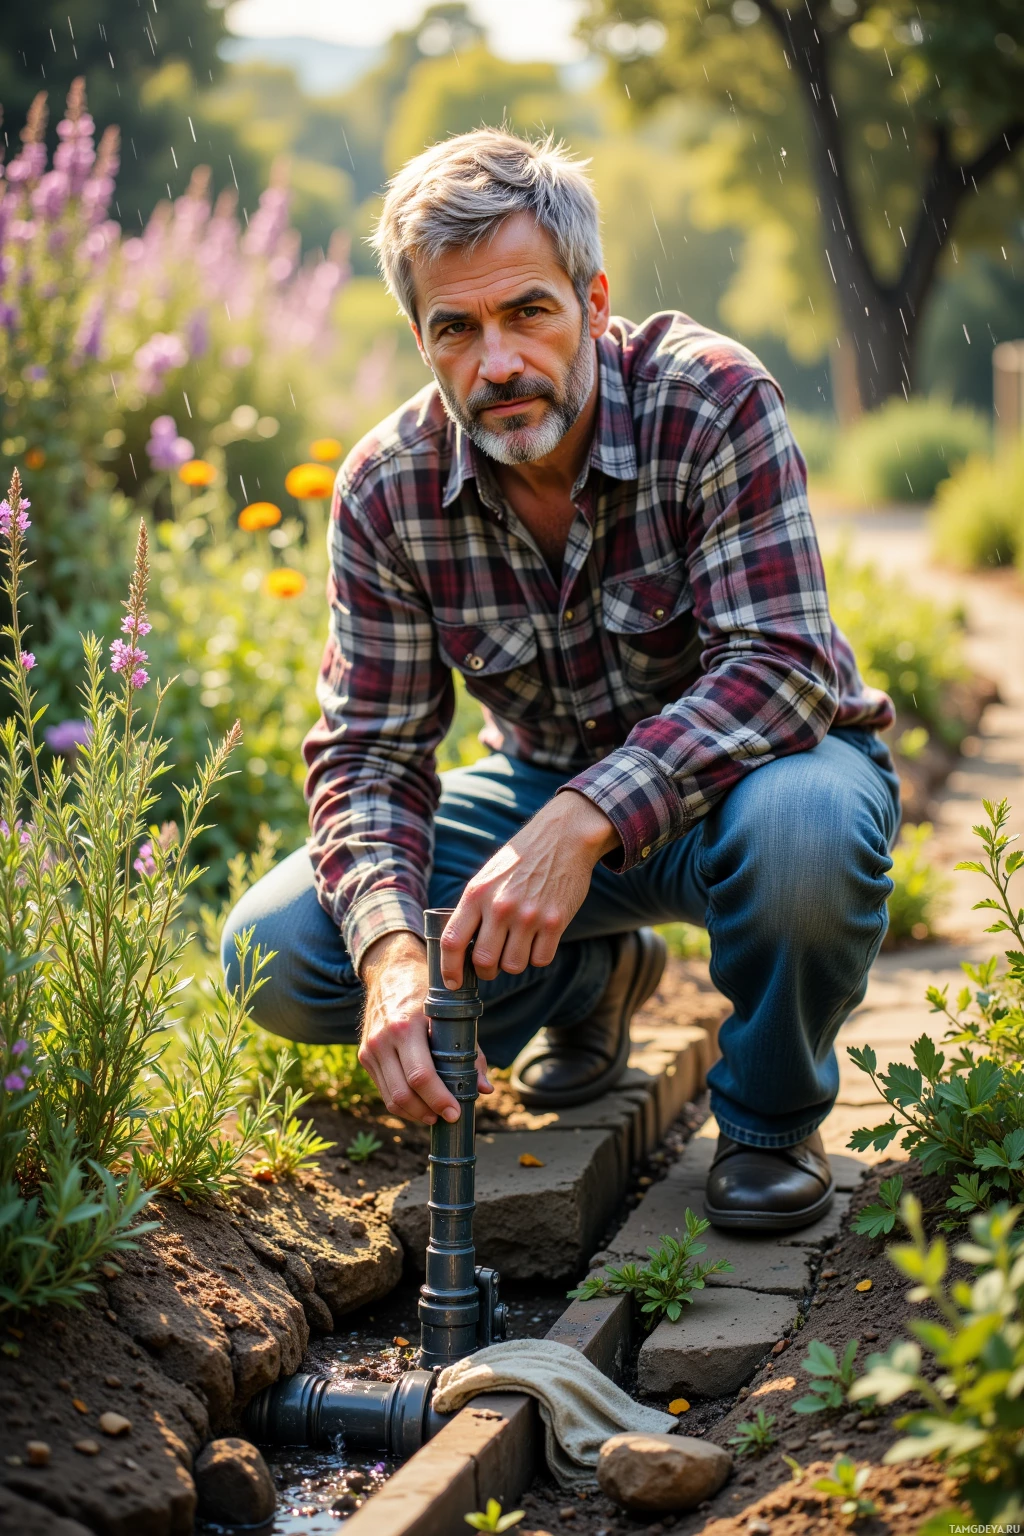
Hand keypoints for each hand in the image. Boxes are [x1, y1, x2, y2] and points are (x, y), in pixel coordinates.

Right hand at [357, 930, 491, 1124]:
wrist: (391, 971)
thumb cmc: (428, 993)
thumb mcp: (452, 1015)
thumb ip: (471, 1052)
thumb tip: (485, 1089)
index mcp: (406, 1026)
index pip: (421, 1075)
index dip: (439, 1099)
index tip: (456, 1112)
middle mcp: (383, 1039)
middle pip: (403, 1093)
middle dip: (428, 1112)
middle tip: (448, 1117)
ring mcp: (371, 1049)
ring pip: (391, 1098)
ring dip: (415, 1114)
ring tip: (435, 1115)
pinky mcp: (365, 1056)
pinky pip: (384, 1090)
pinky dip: (403, 1104)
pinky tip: (420, 1105)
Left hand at [441, 790, 619, 986]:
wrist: (562, 838)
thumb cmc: (520, 860)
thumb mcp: (486, 877)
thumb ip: (473, 909)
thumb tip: (461, 949)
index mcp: (477, 894)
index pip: (453, 941)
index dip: (449, 969)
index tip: (453, 983)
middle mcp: (500, 906)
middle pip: (483, 961)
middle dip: (485, 970)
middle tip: (491, 964)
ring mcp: (529, 916)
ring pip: (513, 966)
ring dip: (513, 963)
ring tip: (518, 944)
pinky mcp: (555, 922)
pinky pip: (540, 960)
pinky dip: (537, 956)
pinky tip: (538, 939)